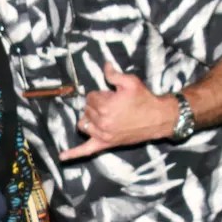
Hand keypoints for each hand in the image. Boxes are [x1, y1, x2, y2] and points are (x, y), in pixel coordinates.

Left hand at [59, 64, 173, 160]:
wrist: (158, 118)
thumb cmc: (144, 99)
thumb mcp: (130, 82)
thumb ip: (113, 74)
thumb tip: (104, 65)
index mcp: (105, 106)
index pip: (90, 97)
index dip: (100, 94)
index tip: (111, 95)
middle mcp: (102, 122)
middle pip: (86, 110)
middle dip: (96, 105)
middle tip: (112, 104)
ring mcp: (103, 135)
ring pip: (84, 124)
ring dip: (89, 119)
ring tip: (102, 115)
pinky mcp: (106, 144)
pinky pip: (86, 150)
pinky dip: (73, 153)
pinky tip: (62, 156)